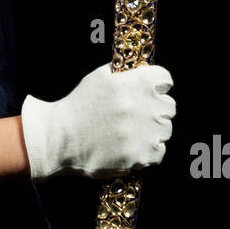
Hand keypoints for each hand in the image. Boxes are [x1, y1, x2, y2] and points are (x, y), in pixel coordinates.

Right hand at [21, 61, 175, 181]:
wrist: (60, 137)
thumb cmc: (80, 106)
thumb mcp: (100, 77)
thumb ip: (126, 73)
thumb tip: (148, 72)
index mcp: (133, 83)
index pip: (165, 79)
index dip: (159, 85)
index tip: (153, 91)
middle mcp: (140, 106)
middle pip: (169, 106)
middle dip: (157, 109)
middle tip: (140, 115)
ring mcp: (141, 133)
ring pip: (165, 130)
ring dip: (153, 131)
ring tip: (134, 132)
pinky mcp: (138, 156)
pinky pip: (159, 152)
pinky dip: (149, 151)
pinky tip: (133, 146)